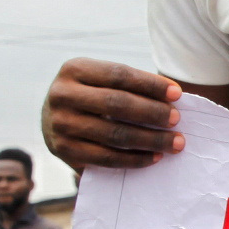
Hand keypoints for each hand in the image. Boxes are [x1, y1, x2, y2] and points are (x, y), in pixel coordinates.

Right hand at [44, 58, 182, 170]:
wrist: (51, 121)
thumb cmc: (90, 98)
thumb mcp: (99, 81)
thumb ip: (128, 86)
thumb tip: (172, 99)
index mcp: (74, 69)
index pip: (119, 75)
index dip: (150, 84)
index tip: (177, 93)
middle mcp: (63, 95)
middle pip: (117, 104)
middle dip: (152, 112)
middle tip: (176, 120)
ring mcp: (61, 125)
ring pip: (114, 134)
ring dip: (151, 140)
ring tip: (175, 142)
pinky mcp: (64, 151)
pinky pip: (107, 158)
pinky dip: (135, 159)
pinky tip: (155, 157)